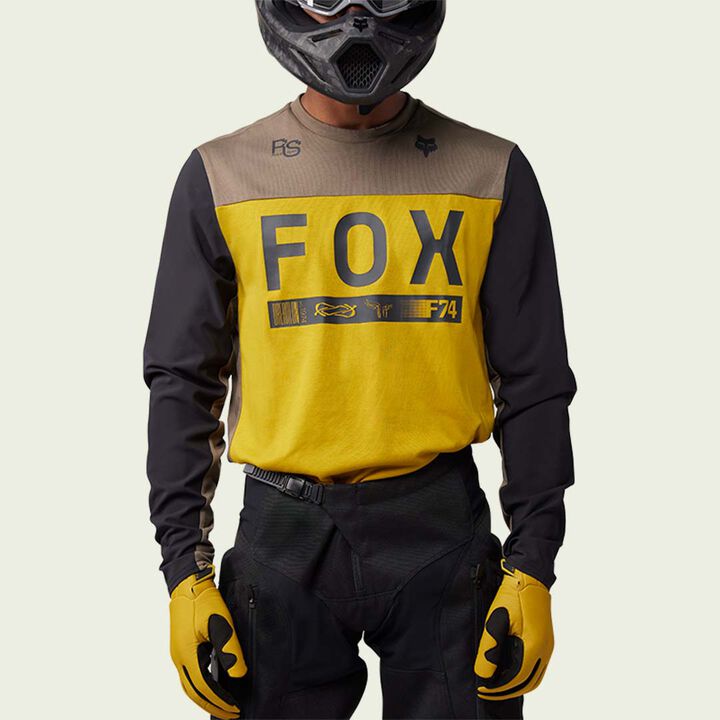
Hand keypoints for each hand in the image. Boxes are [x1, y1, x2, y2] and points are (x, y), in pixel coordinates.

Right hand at [169, 567, 246, 718]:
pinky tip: (213, 685)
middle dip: (212, 706)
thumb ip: (229, 650)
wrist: (187, 582)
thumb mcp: (220, 623)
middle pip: (194, 693)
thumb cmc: (203, 600)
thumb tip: (239, 675)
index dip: (220, 701)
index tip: (235, 709)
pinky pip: (190, 674)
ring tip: (223, 704)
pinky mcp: (181, 647)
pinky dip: (201, 685)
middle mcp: (179, 658)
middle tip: (230, 714)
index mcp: (186, 655)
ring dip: (206, 698)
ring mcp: (178, 653)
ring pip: (190, 685)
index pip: (203, 689)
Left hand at [475, 560, 553, 700]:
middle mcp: (544, 650)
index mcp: (534, 647)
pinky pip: (536, 664)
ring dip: (516, 682)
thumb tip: (483, 674)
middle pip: (528, 683)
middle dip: (508, 690)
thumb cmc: (513, 595)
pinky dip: (522, 672)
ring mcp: (546, 645)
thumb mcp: (496, 620)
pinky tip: (508, 666)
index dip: (498, 688)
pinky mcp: (544, 639)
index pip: (516, 679)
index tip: (482, 689)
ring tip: (496, 681)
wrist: (529, 575)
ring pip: (534, 676)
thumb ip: (490, 649)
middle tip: (489, 690)